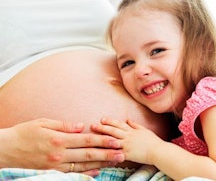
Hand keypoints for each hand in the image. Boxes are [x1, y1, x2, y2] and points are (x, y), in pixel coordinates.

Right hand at [0, 118, 124, 175]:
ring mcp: (56, 166)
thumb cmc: (23, 134)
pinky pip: (73, 173)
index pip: (86, 140)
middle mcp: (59, 154)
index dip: (103, 140)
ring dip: (101, 164)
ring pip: (84, 165)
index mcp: (59, 139)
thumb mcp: (42, 123)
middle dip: (107, 153)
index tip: (116, 140)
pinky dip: (86, 173)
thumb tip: (80, 126)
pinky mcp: (52, 173)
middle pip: (89, 154)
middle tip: (122, 153)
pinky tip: (97, 171)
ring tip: (115, 162)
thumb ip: (63, 125)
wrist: (5, 151)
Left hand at [91, 118, 162, 164]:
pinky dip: (108, 152)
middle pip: (113, 131)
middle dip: (102, 128)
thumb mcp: (144, 130)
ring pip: (112, 140)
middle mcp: (128, 136)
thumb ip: (135, 125)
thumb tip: (128, 120)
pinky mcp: (127, 154)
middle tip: (93, 125)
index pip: (119, 124)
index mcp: (132, 131)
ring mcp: (127, 145)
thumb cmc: (153, 141)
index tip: (102, 119)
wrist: (158, 151)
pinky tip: (100, 152)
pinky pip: (116, 153)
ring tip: (93, 136)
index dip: (110, 121)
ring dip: (102, 138)